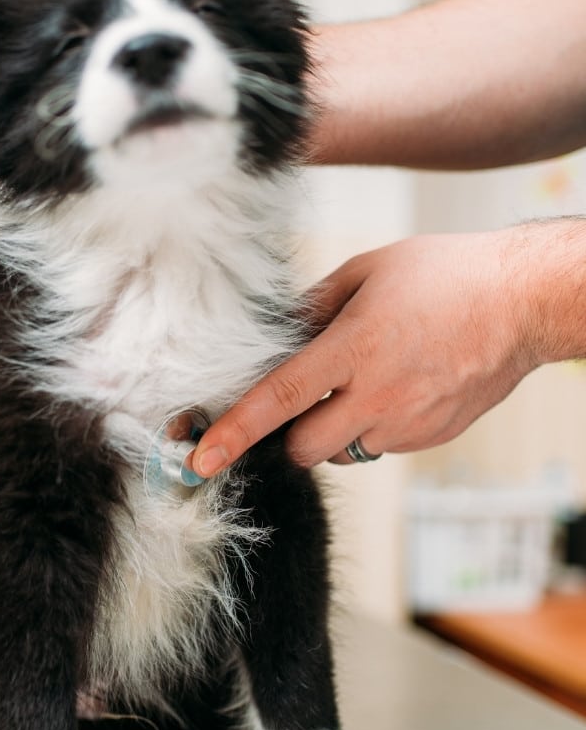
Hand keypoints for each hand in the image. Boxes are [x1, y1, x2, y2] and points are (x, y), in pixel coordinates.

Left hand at [191, 230, 544, 474]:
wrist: (527, 301)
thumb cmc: (446, 275)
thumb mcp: (366, 271)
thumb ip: (310, 306)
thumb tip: (272, 335)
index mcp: (355, 346)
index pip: (278, 398)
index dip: (234, 431)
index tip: (201, 458)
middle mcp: (380, 394)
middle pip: (301, 448)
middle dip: (285, 435)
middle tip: (296, 402)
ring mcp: (408, 422)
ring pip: (339, 453)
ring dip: (329, 431)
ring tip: (357, 383)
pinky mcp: (431, 437)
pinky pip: (378, 448)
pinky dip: (369, 428)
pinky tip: (391, 388)